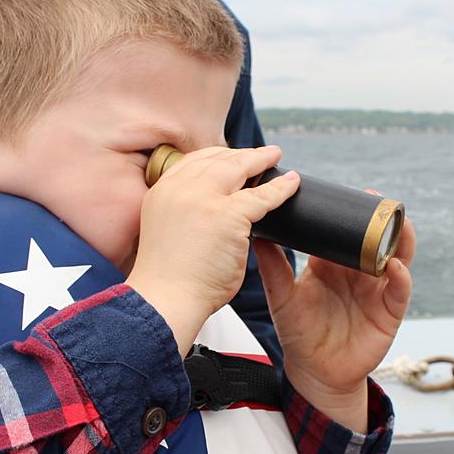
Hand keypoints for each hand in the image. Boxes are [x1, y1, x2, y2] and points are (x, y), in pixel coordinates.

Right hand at [127, 145, 299, 354]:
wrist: (165, 300)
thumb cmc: (168, 279)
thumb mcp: (168, 231)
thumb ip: (184, 215)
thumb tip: (210, 211)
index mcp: (161, 192)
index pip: (192, 162)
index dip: (216, 157)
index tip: (231, 157)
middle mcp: (179, 189)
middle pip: (216, 160)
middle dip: (241, 154)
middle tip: (262, 154)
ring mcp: (202, 199)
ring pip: (238, 169)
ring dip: (261, 160)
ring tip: (276, 157)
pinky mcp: (227, 215)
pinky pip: (262, 196)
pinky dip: (280, 188)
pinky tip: (292, 184)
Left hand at [254, 217, 415, 431]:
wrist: (313, 371)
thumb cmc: (298, 332)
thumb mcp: (282, 296)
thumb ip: (274, 267)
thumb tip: (258, 235)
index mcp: (333, 264)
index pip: (345, 231)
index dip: (350, 213)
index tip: (348, 193)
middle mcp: (358, 273)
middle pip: (376, 238)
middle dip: (381, 219)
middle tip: (376, 199)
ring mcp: (376, 290)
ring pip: (397, 257)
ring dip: (401, 239)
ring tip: (399, 224)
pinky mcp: (389, 312)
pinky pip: (400, 290)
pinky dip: (401, 277)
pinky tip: (394, 267)